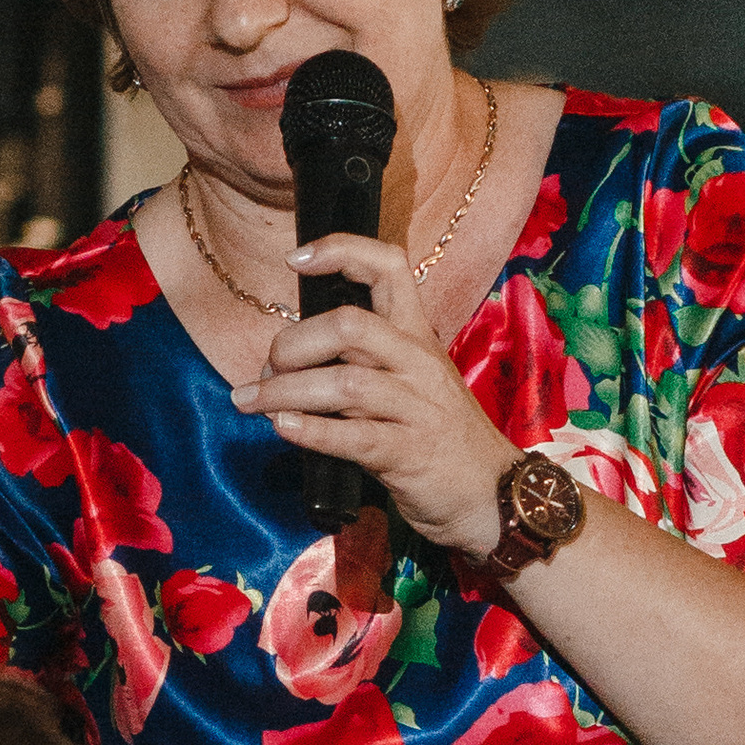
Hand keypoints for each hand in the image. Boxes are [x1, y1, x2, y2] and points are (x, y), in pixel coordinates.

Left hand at [229, 233, 514, 556]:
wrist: (493, 494)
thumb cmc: (441, 437)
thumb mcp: (413, 382)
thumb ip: (366, 361)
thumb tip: (297, 353)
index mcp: (416, 336)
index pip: (388, 268)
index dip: (342, 251)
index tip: (297, 259)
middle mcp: (417, 363)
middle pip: (349, 326)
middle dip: (294, 342)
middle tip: (268, 369)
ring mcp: (414, 409)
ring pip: (342, 384)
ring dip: (285, 391)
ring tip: (250, 401)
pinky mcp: (407, 455)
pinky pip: (353, 437)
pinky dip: (311, 431)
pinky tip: (283, 427)